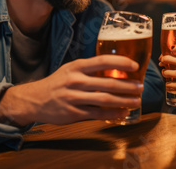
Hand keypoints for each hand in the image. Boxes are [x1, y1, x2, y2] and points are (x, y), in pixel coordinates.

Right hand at [0, 55, 143, 125]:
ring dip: (124, 100)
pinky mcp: (74, 113)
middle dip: (128, 85)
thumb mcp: (70, 69)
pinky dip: (112, 114)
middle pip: (108, 82)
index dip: (121, 62)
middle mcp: (76, 81)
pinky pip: (97, 113)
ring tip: (136, 100)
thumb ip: (89, 69)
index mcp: (76, 67)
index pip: (103, 61)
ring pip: (105, 99)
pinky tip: (122, 113)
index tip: (135, 66)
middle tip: (140, 86)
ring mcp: (74, 98)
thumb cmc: (57, 83)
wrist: (34, 100)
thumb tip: (115, 68)